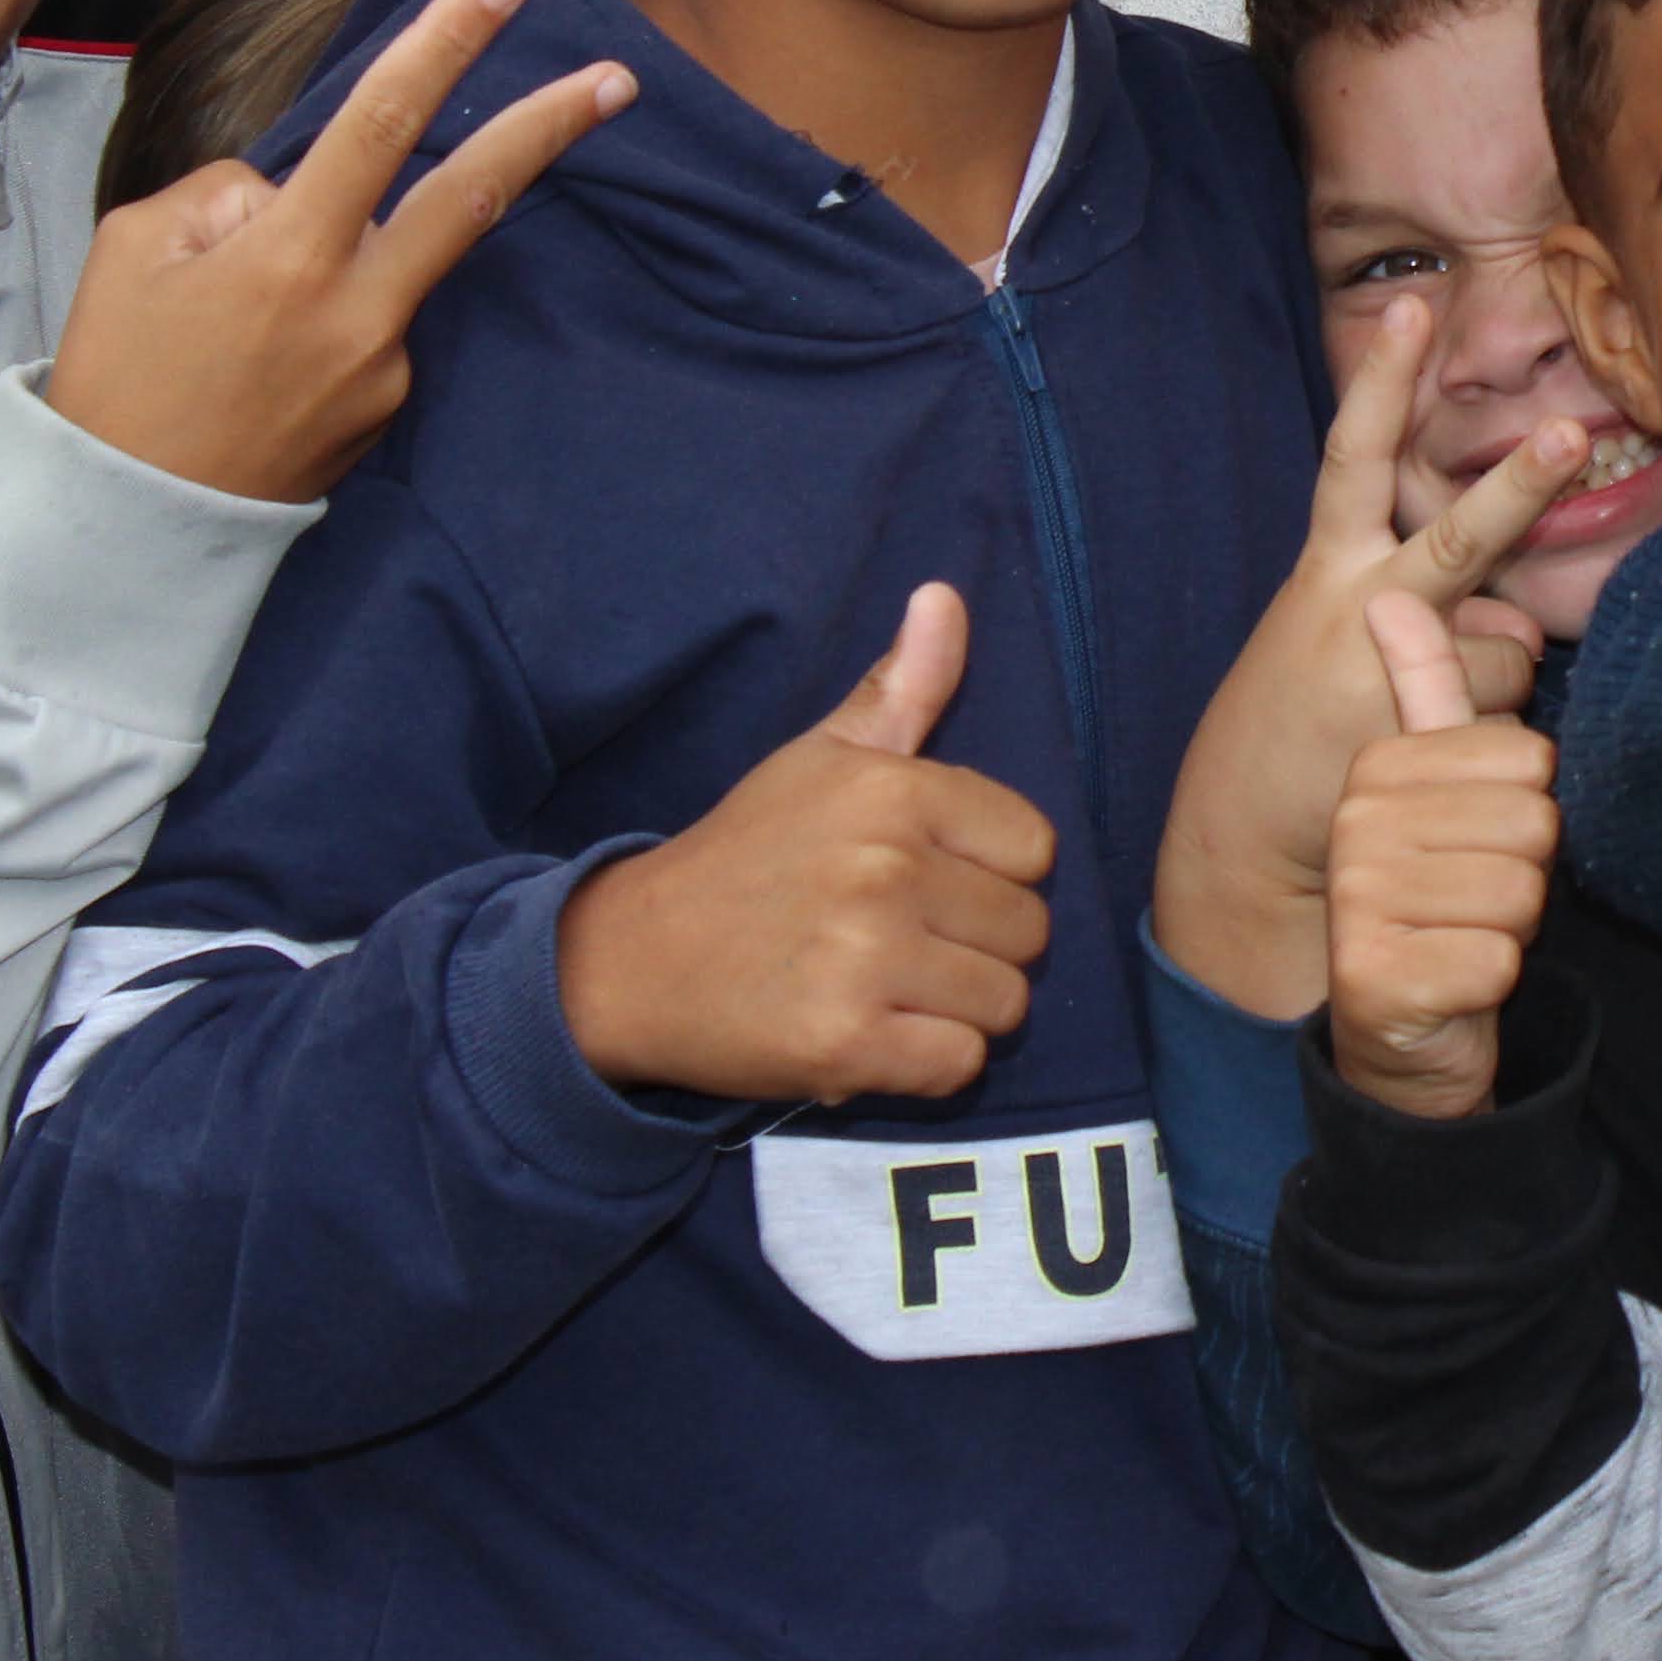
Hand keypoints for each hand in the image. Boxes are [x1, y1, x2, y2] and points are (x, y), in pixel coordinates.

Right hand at [44, 0, 633, 501]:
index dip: (446, 43)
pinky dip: (332, 310)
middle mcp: (362, 308)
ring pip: (403, 261)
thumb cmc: (119, 375)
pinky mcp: (392, 406)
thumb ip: (227, 193)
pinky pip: (374, 321)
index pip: (385, 121)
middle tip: (617, 76)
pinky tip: (264, 359)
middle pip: (476, 195)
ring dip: (371, 242)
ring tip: (249, 306)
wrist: (131, 522)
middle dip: (549, 127)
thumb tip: (295, 187)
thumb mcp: (137, 249)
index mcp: (292, 255)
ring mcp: (390, 365)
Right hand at [553, 585, 1059, 1105]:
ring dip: (957, 1011)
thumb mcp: (820, 758)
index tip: (924, 880)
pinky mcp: (845, 1046)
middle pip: (1028, 931)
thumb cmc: (746, 855)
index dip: (989, 873)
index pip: (1034, 847)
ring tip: (886, 988)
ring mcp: (866, 961)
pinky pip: (960, 1066)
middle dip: (978, 947)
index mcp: (892, 792)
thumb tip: (944, 594)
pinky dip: (927, 1065)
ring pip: (1005, 1003)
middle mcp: (885, 870)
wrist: (627, 963)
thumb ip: (902, 687)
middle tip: (897, 944)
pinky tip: (871, 1035)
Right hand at [1151, 296, 1581, 1020]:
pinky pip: (1505, 716)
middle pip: (1457, 535)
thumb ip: (1424, 602)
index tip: (1410, 310)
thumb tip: (1519, 626)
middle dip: (1522, 485)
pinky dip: (1491, 730)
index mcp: (1329, 566)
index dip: (1383, 382)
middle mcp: (1357, 607)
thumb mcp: (1333, 631)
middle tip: (1572, 434)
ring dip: (1495, 677)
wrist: (1246, 834)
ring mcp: (1389, 677)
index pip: (1355, 456)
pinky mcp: (1416, 738)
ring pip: (1507, 647)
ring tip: (1426, 709)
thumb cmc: (1303, 715)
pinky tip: (1434, 750)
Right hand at [1323, 591, 1559, 1123]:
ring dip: (1510, 931)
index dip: (1526, 816)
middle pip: (1533, 824)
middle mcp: (1356, 827)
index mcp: (1376, 771)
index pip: (1529, 760)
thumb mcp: (1436, 794)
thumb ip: (1427, 695)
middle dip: (1524, 877)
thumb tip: (1388, 597)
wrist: (1398, 1038)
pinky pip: (1500, 960)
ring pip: (1521, 894)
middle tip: (1471, 904)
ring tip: (1460, 940)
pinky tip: (1452, 988)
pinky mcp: (1377, 979)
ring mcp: (1359, 903)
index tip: (1473, 846)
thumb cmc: (1438, 903)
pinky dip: (1493, 983)